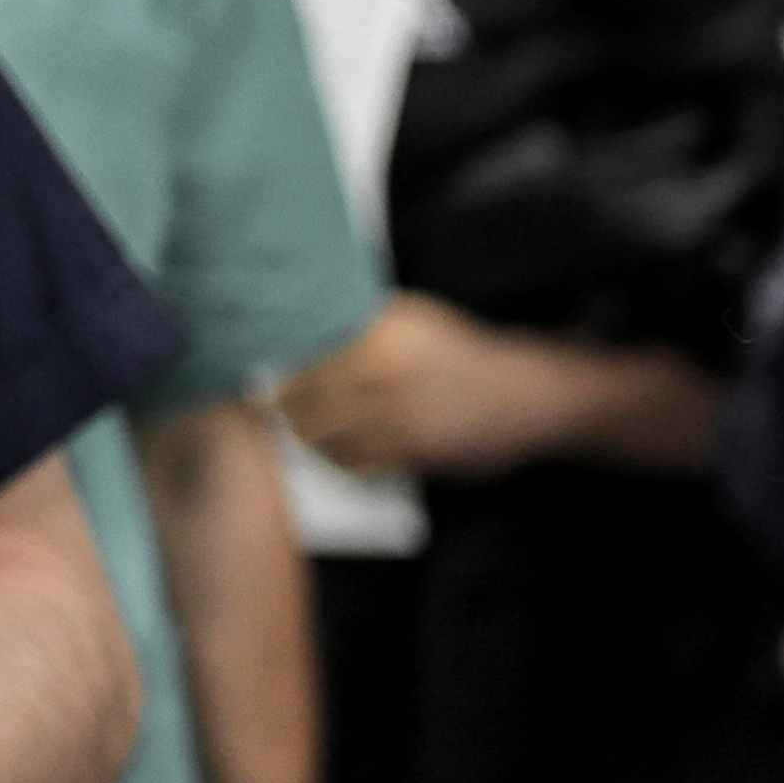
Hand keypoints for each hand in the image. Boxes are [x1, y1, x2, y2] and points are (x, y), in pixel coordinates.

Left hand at [276, 293, 556, 477]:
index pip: (310, 354)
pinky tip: (334, 452)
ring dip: (306, 438)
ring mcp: (403, 416)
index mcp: (386, 332)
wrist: (524, 397)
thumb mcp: (417, 321)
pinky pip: (358, 462)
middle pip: (310, 397)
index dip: (279, 371)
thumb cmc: (462, 356)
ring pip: (328, 434)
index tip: (258, 377)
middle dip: (284, 408)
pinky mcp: (416, 452)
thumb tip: (305, 337)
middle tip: (267, 409)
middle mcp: (390, 371)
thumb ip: (366, 326)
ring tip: (297, 433)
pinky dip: (339, 459)